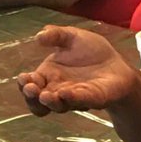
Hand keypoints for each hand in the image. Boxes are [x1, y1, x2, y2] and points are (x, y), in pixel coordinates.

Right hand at [16, 25, 139, 114]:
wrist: (117, 63)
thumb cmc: (91, 52)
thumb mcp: (72, 37)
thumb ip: (56, 35)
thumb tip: (38, 35)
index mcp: (49, 75)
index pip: (31, 84)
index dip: (24, 84)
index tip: (23, 78)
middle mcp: (58, 89)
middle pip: (39, 101)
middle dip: (32, 97)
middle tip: (30, 88)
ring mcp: (74, 97)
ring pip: (57, 106)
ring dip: (50, 102)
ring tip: (45, 95)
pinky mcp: (93, 99)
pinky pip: (80, 101)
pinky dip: (72, 98)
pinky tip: (66, 92)